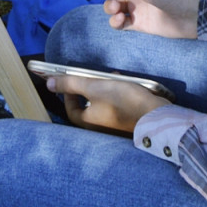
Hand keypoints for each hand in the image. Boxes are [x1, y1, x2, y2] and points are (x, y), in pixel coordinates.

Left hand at [47, 75, 170, 133]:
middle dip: (89, 90)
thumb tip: (49, 84)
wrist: (156, 115)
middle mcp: (100, 128)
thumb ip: (71, 84)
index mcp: (88, 122)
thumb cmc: (124, 101)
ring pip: (102, 106)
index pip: (71, 110)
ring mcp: (114, 127)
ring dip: (104, 90)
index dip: (68, 95)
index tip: (71, 83)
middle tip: (93, 78)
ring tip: (111, 78)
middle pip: (87, 108)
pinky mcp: (127, 122)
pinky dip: (115, 95)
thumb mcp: (95, 87)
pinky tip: (124, 85)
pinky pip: (115, 107)